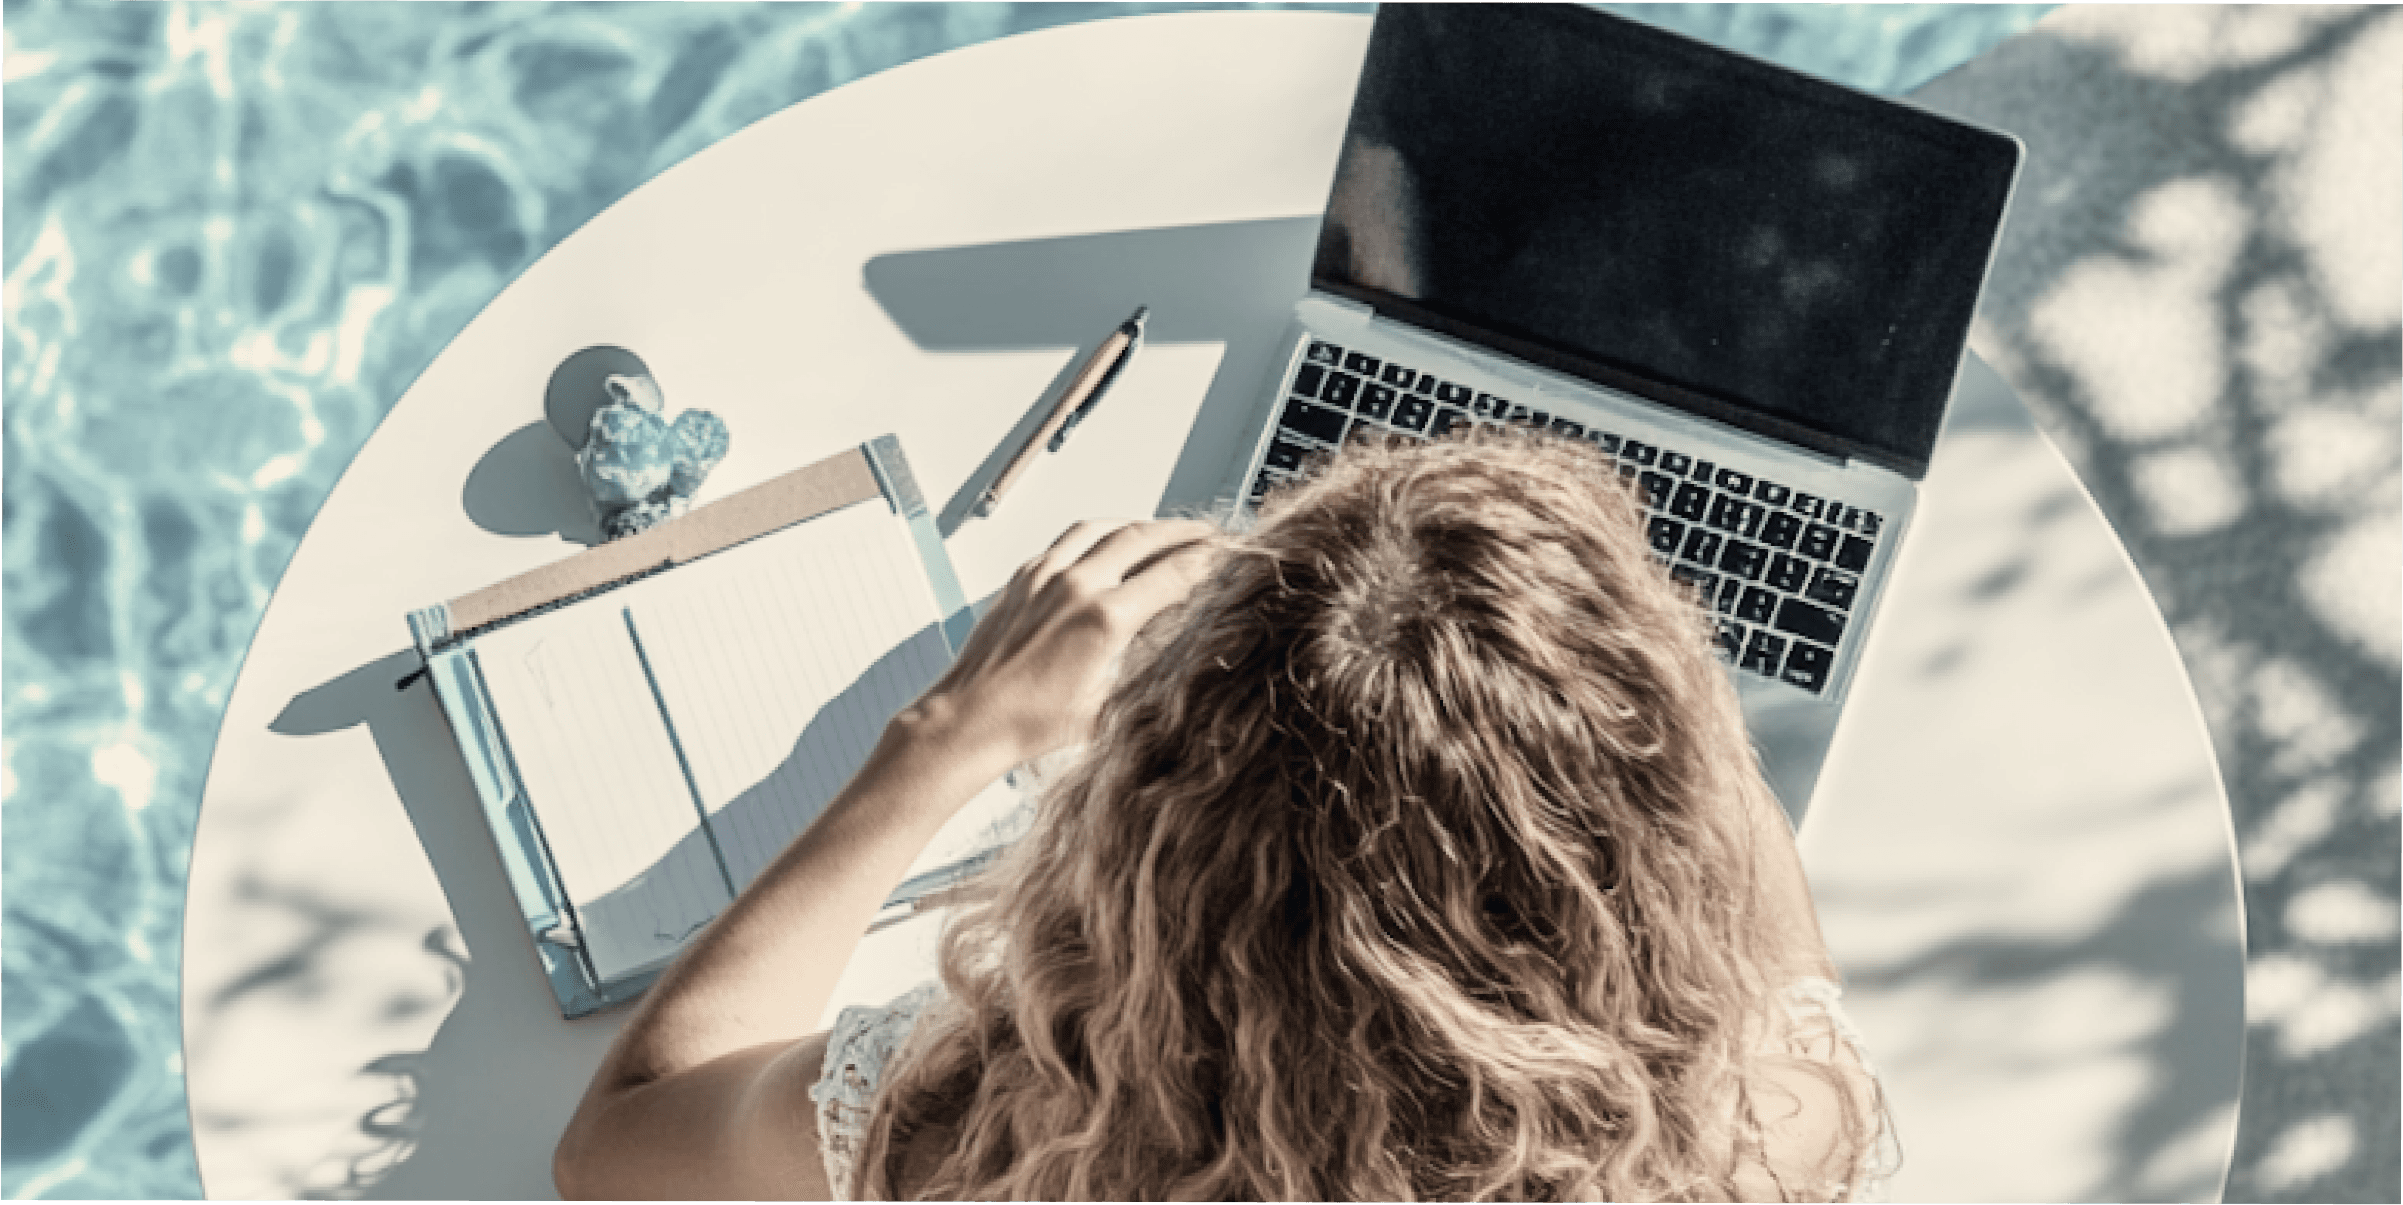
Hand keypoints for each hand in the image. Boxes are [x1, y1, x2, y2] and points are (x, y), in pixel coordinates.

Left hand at [905, 518, 1222, 773]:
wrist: (969, 720)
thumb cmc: (1027, 724)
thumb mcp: (1107, 706)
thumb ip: (1143, 671)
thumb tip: (1174, 652)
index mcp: (1103, 619)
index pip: (1171, 574)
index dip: (1207, 560)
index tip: (1228, 553)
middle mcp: (1074, 587)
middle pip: (1142, 538)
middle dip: (1183, 532)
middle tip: (1209, 532)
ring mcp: (1044, 577)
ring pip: (1103, 528)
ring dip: (1139, 524)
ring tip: (1163, 529)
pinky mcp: (1022, 578)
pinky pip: (1068, 539)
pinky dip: (1097, 533)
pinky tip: (1106, 541)